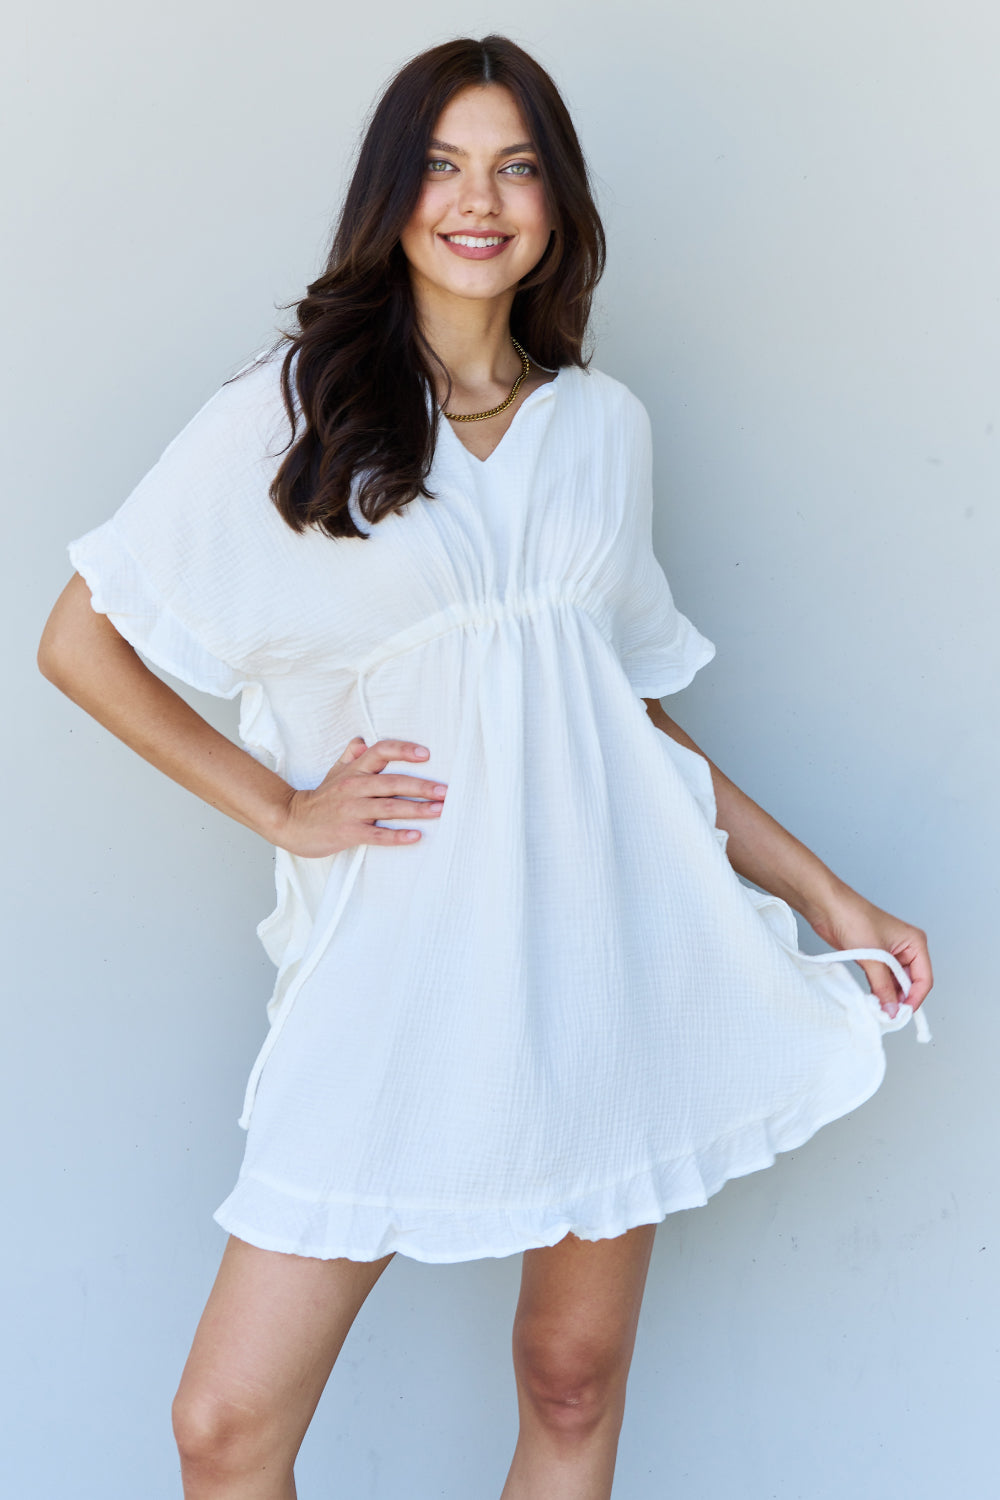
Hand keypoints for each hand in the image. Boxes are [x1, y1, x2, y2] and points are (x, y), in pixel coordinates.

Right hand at [276, 738, 446, 857]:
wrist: (291, 822)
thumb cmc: (320, 799)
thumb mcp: (334, 772)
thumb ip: (351, 757)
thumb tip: (363, 740)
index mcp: (354, 770)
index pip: (381, 752)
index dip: (403, 751)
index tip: (426, 754)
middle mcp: (354, 787)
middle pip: (393, 782)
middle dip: (422, 786)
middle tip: (446, 791)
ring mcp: (351, 810)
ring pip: (389, 807)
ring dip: (417, 809)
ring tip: (439, 810)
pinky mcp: (348, 832)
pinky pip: (377, 834)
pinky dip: (397, 836)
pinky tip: (415, 836)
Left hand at [809, 889, 932, 1018]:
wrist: (828, 906)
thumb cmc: (853, 919)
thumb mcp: (872, 958)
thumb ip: (883, 986)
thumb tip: (891, 1009)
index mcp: (915, 943)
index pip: (924, 979)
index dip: (915, 998)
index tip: (901, 1013)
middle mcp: (907, 949)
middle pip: (911, 983)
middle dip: (900, 999)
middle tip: (888, 1014)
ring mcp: (891, 954)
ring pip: (896, 983)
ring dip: (888, 996)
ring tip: (878, 1008)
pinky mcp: (875, 958)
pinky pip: (883, 980)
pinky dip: (879, 990)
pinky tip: (872, 999)